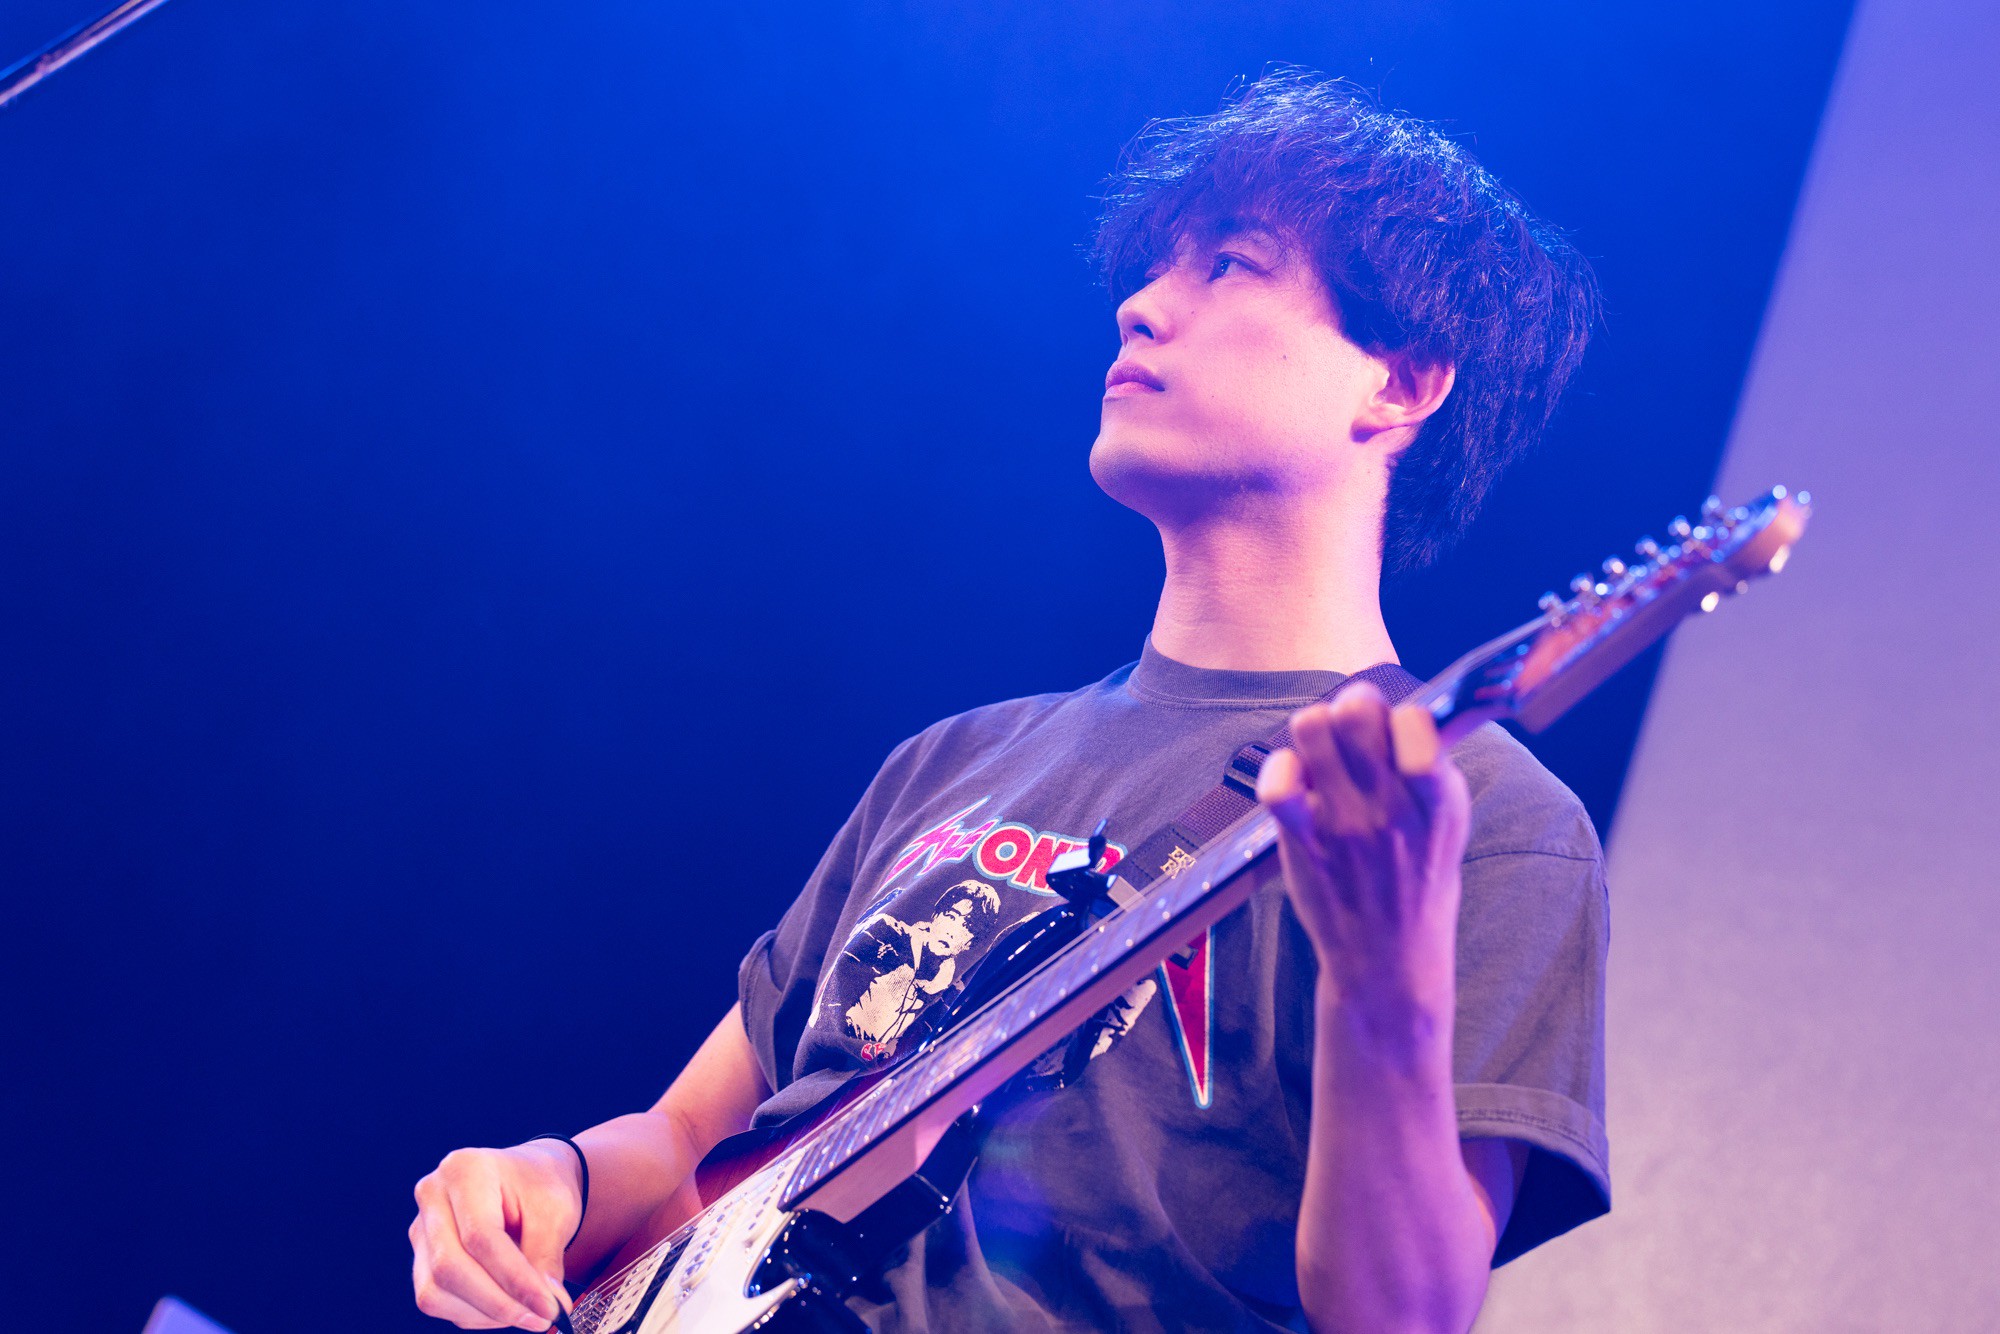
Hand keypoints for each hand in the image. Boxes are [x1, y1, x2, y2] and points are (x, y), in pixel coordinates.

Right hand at [410, 1141, 579, 1329]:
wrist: (527, 1178)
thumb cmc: (540, 1186)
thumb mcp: (557, 1209)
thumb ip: (547, 1257)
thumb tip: (545, 1305)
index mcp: (465, 1169)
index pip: (481, 1237)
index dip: (515, 1279)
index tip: (549, 1307)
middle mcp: (432, 1196)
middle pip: (449, 1267)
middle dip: (498, 1303)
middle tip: (542, 1318)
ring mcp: (421, 1228)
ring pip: (436, 1291)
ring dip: (485, 1313)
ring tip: (528, 1309)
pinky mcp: (421, 1257)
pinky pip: (437, 1299)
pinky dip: (474, 1313)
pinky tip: (506, 1304)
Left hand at [1255, 682, 1471, 1028]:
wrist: (1389, 957)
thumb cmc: (1419, 880)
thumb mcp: (1448, 823)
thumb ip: (1434, 766)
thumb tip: (1418, 708)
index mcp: (1437, 800)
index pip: (1414, 721)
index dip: (1397, 714)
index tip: (1393, 730)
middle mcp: (1390, 809)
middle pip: (1354, 712)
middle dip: (1352, 706)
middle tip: (1352, 727)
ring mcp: (1343, 826)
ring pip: (1311, 728)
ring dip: (1315, 728)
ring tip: (1324, 751)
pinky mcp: (1303, 842)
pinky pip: (1277, 784)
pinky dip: (1280, 770)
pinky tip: (1295, 780)